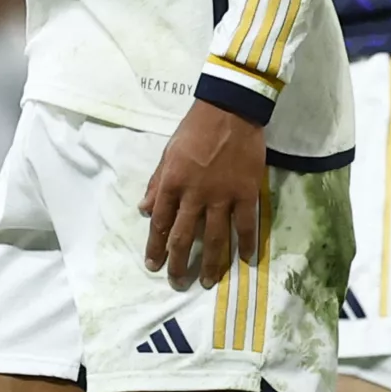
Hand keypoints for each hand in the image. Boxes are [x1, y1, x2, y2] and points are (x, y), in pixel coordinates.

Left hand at [140, 100, 266, 288]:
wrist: (230, 108)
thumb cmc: (195, 129)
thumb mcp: (167, 153)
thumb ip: (156, 183)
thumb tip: (143, 211)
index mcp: (172, 184)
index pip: (159, 224)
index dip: (155, 248)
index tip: (153, 266)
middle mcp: (195, 195)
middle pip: (184, 238)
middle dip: (179, 264)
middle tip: (177, 282)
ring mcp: (222, 195)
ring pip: (215, 238)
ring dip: (211, 263)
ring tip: (207, 282)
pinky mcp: (247, 192)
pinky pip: (246, 224)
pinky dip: (247, 244)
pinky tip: (246, 259)